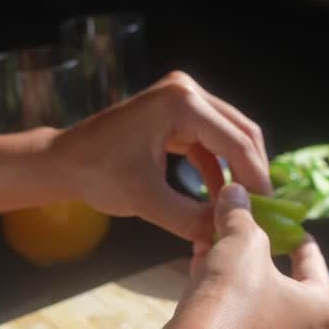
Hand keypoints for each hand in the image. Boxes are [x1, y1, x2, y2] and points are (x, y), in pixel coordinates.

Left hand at [46, 72, 270, 243]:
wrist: (61, 162)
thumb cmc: (95, 174)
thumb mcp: (147, 201)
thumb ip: (192, 219)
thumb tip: (229, 237)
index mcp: (181, 102)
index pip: (236, 141)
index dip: (255, 178)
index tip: (267, 211)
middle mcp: (186, 91)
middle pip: (241, 132)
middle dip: (252, 172)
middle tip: (262, 210)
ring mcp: (181, 98)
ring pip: (229, 135)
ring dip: (237, 170)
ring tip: (243, 207)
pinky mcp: (176, 112)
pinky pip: (210, 139)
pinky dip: (217, 167)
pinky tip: (219, 197)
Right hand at [177, 183, 328, 328]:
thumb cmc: (234, 298)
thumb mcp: (240, 243)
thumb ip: (240, 215)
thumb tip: (236, 191)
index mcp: (322, 313)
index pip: (314, 266)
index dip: (298, 239)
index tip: (289, 227)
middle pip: (284, 290)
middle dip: (257, 259)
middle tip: (242, 237)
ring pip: (257, 312)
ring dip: (236, 282)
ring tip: (210, 252)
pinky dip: (224, 308)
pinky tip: (198, 280)